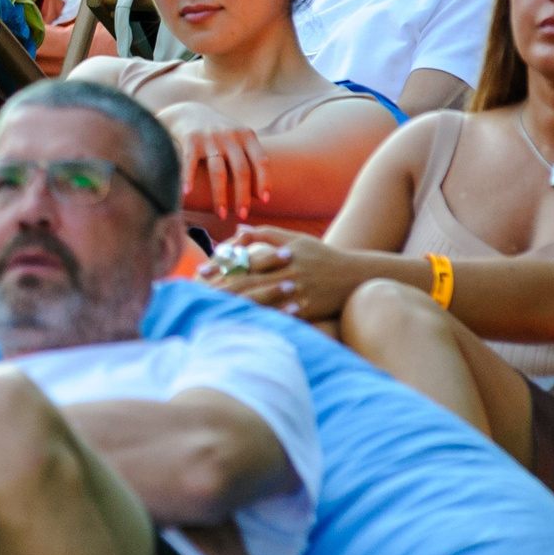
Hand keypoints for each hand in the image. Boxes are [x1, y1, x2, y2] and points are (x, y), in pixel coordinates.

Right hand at [158, 101, 269, 222]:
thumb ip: (250, 160)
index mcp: (246, 135)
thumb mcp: (238, 139)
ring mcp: (210, 137)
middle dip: (243, 196)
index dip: (264, 182)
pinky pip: (190, 162)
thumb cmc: (218, 134)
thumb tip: (261, 196)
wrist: (187, 112)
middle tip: (242, 215)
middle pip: (241, 170)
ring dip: (220, 196)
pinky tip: (187, 194)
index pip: (261, 161)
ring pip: (219, 171)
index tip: (264, 201)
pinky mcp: (190, 139)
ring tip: (220, 214)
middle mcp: (230, 135)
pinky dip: (188, 178)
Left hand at [208, 225, 364, 320]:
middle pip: (249, 281)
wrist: (356, 277)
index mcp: (284, 254)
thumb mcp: (297, 239)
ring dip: (235, 304)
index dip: (222, 265)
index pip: (247, 260)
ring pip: (261, 300)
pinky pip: (281, 316)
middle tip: (198, 291)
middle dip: (221, 287)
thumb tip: (238, 230)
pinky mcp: (308, 310)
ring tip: (212, 308)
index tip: (202, 271)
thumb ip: (267, 235)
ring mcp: (299, 292)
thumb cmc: (323, 256)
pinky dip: (262, 319)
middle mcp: (289, 272)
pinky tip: (243, 324)